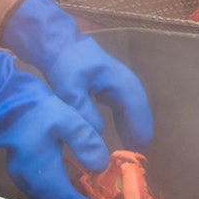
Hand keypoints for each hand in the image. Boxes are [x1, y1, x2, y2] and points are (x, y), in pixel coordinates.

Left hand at [0, 0, 152, 150]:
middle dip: (140, 131)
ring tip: (132, 148)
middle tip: (137, 155)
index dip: (139, 129)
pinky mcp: (113, 86)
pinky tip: (124, 134)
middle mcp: (126, 81)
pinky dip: (127, 120)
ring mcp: (121, 82)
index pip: (136, 108)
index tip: (138, 150)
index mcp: (120, 81)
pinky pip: (125, 106)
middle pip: (139, 109)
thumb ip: (83, 110)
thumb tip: (97, 134)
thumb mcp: (70, 88)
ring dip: (134, 126)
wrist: (59, 44)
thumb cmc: (66, 63)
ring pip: (133, 108)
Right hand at [0, 49, 104, 198]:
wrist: (5, 101)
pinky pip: (39, 191)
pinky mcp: (19, 172)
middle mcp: (29, 180)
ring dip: (64, 198)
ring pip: (45, 198)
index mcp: (42, 171)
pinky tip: (68, 184)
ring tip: (85, 192)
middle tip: (96, 198)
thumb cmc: (37, 109)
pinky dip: (55, 192)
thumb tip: (101, 165)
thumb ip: (85, 142)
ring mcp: (20, 178)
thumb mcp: (68, 119)